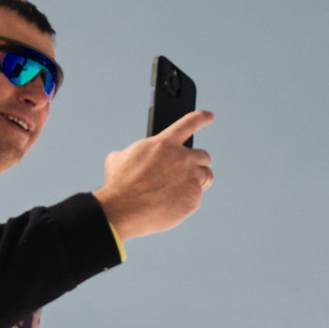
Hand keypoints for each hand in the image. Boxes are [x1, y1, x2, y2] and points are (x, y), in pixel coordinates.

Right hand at [95, 110, 214, 241]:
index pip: (189, 123)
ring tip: (181, 189)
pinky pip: (197, 197)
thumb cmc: (119, 185)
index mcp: (165, 143)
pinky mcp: (193, 199)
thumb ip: (137, 151)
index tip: (209, 116)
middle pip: (204, 156)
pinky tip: (172, 204)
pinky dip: (188, 200)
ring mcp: (190, 178)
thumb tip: (134, 155)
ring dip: (198, 180)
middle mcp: (182, 158)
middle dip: (196, 163)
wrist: (122, 210)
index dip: (201, 117)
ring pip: (206, 176)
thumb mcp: (120, 157)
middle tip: (185, 173)